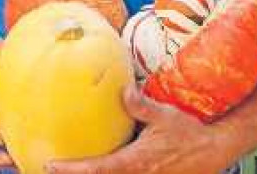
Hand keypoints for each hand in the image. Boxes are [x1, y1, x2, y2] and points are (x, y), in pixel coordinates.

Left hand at [47, 83, 234, 173]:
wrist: (214, 151)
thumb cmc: (188, 132)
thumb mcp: (165, 116)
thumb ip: (142, 106)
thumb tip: (124, 91)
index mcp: (136, 161)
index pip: (98, 169)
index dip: (73, 170)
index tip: (50, 165)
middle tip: (43, 169)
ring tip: (61, 170)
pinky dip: (102, 173)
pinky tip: (88, 169)